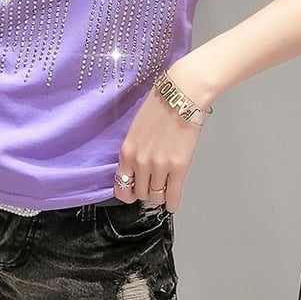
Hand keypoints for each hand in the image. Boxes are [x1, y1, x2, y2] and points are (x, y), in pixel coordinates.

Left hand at [114, 80, 203, 212]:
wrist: (179, 97)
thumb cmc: (159, 107)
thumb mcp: (136, 130)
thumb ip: (134, 151)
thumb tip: (136, 170)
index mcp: (127, 151)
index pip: (121, 186)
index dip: (128, 191)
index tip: (133, 191)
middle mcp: (140, 162)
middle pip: (140, 194)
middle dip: (146, 191)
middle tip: (153, 185)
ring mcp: (159, 166)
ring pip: (157, 197)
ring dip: (160, 194)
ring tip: (165, 188)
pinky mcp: (179, 168)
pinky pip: (173, 195)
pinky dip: (173, 202)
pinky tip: (173, 201)